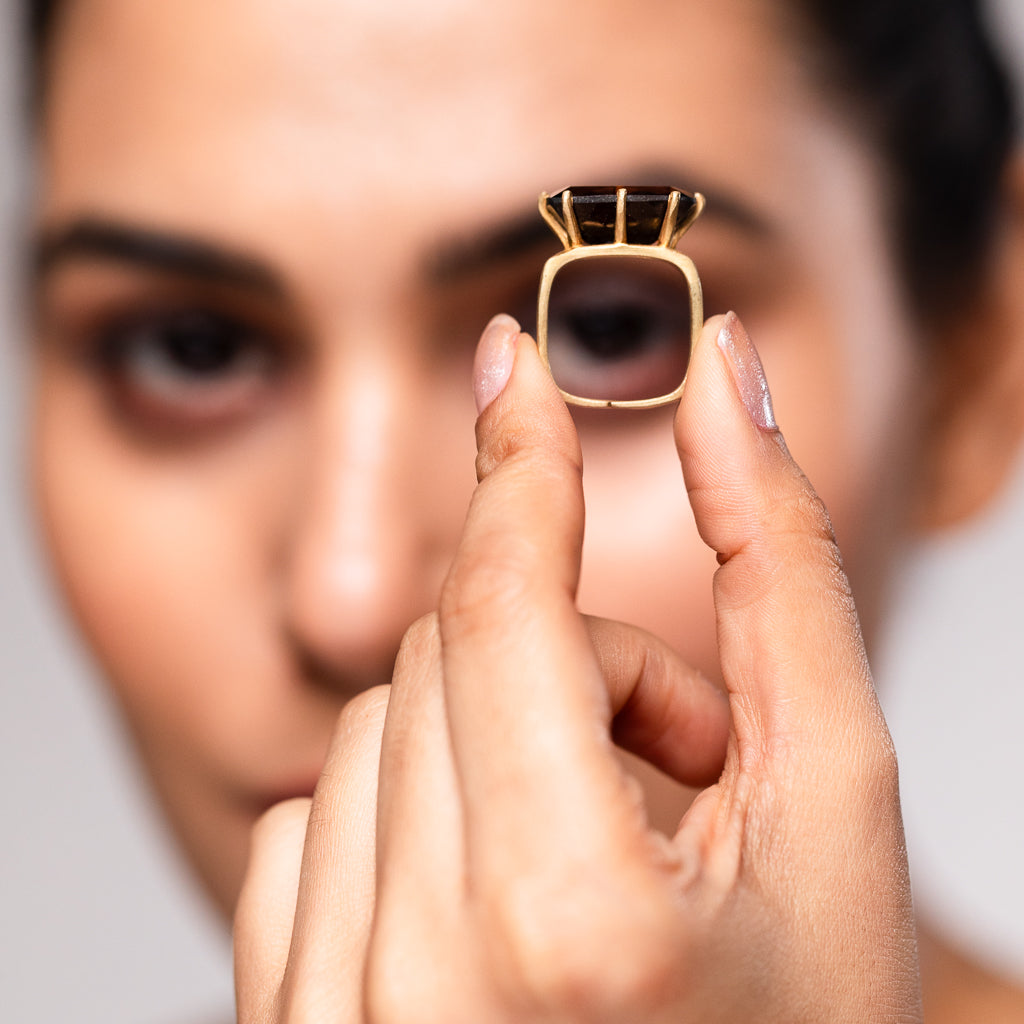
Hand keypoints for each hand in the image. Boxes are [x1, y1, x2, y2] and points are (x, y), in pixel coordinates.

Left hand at [234, 312, 921, 1021]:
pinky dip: (404, 805)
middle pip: (449, 653)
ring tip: (597, 846)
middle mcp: (422, 987)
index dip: (522, 462)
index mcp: (568, 924)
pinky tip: (490, 891)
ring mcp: (337, 1019)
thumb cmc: (808, 1023)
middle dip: (575, 663)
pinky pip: (307, 814)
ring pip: (375, 721)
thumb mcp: (832, 796)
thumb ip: (778, 570)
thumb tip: (720, 380)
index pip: (506, 605)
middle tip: (674, 764)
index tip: (513, 364)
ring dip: (496, 733)